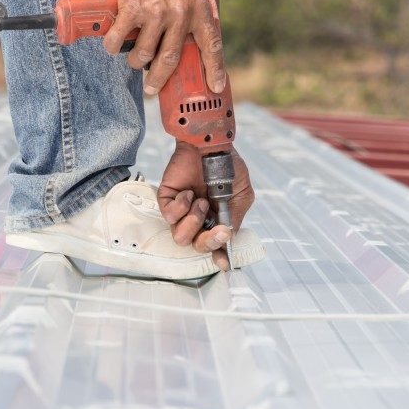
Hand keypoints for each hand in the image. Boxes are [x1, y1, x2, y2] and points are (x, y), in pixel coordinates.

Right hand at [102, 0, 226, 96]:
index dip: (215, 70)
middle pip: (170, 59)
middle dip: (160, 79)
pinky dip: (115, 46)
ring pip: (144, 53)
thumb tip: (198, 38)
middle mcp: (179, 15)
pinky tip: (114, 46)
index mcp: (199, 11)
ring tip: (134, 62)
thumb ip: (198, 13)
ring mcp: (155, 13)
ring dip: (136, 62)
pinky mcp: (132, 9)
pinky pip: (120, 38)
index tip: (216, 87)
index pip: (212, 46)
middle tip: (152, 89)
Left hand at [156, 141, 254, 270]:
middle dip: (208, 241)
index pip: (214, 245)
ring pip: (181, 237)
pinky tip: (188, 193)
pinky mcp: (167, 200)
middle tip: (218, 229)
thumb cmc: (227, 166)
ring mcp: (182, 211)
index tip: (224, 264)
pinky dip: (181, 206)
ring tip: (201, 201)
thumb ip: (235, 218)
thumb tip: (228, 238)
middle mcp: (198, 218)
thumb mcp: (241, 195)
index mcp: (216, 219)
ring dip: (195, 220)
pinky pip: (169, 217)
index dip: (218, 256)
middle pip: (197, 246)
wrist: (211, 144)